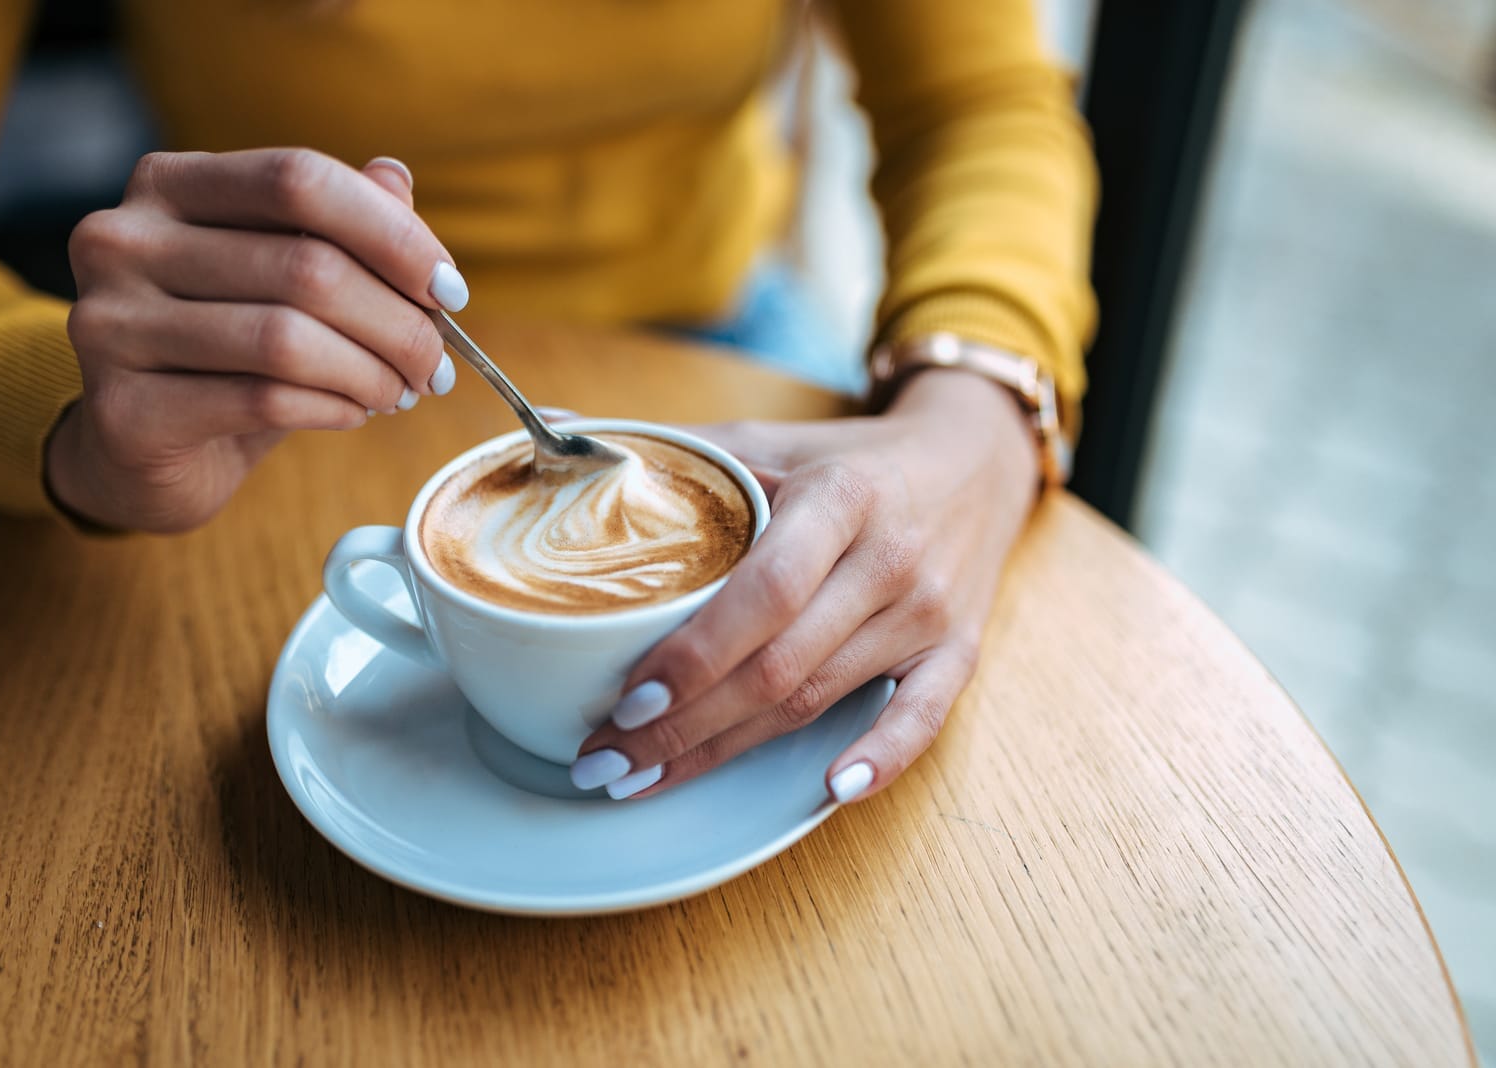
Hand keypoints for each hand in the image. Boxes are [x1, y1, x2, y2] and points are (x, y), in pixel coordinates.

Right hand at [46, 149, 465, 531]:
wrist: (139, 450)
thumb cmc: (225, 351)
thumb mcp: (283, 277)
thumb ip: (334, 224)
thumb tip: (395, 180)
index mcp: (169, 184)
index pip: (299, 179)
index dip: (392, 234)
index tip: (448, 289)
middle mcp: (123, 240)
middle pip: (307, 267)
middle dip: (399, 323)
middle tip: (435, 365)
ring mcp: (110, 325)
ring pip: (287, 339)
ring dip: (371, 372)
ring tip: (401, 392)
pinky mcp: (122, 410)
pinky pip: (263, 401)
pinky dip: (333, 408)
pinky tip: (354, 413)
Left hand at [570, 370, 1040, 801]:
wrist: (974, 460)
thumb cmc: (850, 460)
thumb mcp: (768, 440)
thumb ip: (671, 448)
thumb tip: (547, 426)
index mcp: (841, 499)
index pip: (764, 593)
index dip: (694, 656)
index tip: (624, 701)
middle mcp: (890, 558)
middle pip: (781, 665)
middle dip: (685, 726)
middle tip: (608, 761)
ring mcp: (929, 612)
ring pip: (821, 700)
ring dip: (730, 751)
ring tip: (649, 778)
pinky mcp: (958, 651)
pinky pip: (922, 718)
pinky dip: (880, 758)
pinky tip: (828, 791)